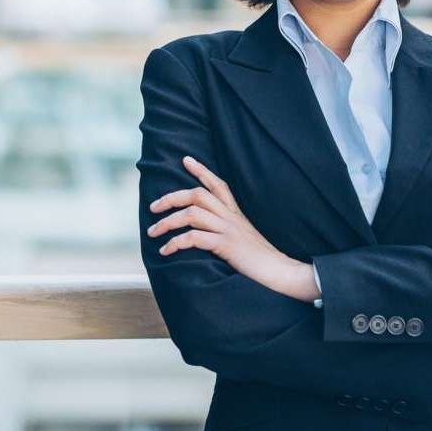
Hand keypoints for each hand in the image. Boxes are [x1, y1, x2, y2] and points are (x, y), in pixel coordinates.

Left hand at [147, 155, 296, 293]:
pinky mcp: (226, 245)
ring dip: (167, 222)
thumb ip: (227, 229)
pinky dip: (175, 242)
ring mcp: (228, 229)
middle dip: (171, 198)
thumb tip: (206, 231)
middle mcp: (231, 216)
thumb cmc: (259, 259)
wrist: (279, 271)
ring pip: (191, 214)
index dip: (201, 170)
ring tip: (153, 232)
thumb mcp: (243, 237)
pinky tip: (166, 250)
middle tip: (153, 207)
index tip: (186, 160)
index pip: (218, 184)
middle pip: (197, 194)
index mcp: (235, 213)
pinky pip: (194, 238)